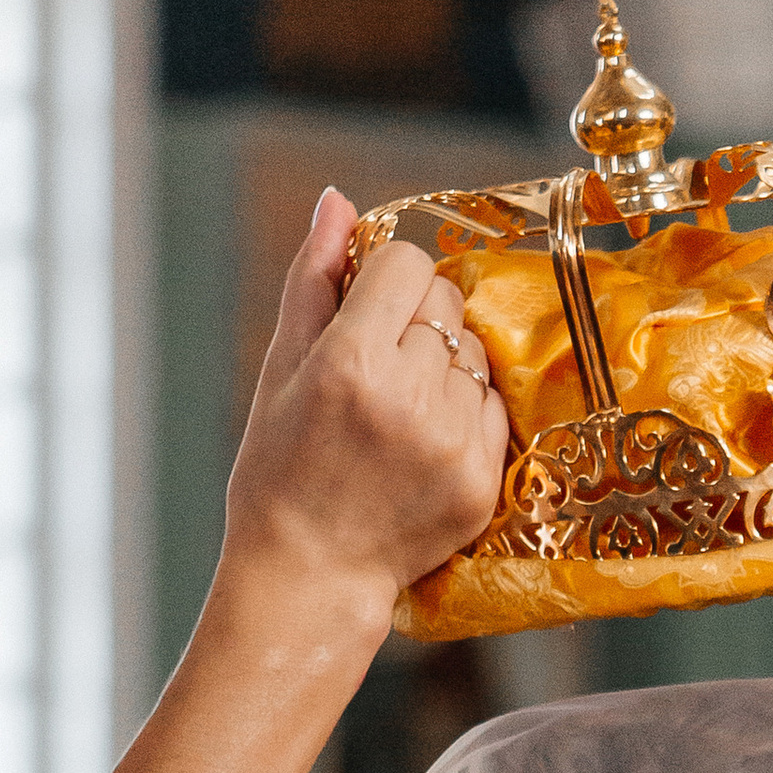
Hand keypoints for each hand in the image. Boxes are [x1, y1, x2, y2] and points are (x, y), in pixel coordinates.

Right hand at [220, 189, 507, 639]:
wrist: (310, 572)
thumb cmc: (279, 469)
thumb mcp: (281, 368)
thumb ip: (314, 278)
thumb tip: (338, 200)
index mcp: (350, 362)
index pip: (407, 264)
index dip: (385, 279)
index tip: (366, 309)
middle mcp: (409, 397)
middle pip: (445, 301)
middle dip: (415, 317)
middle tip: (379, 365)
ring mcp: (452, 441)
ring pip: (473, 350)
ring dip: (444, 364)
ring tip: (400, 408)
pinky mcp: (482, 480)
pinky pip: (492, 404)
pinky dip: (465, 410)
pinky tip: (424, 440)